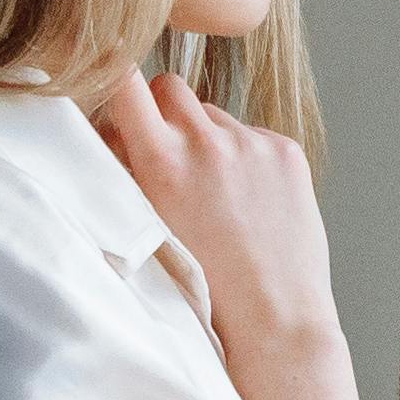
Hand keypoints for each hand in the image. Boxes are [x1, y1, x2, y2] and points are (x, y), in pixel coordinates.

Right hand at [94, 72, 372, 399]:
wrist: (273, 318)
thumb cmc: (201, 286)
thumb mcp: (146, 226)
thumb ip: (127, 172)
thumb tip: (114, 129)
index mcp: (161, 161)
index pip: (125, 80)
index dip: (118, 84)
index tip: (119, 99)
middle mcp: (206, 142)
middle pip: (169, 87)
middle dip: (161, 111)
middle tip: (167, 153)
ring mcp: (251, 143)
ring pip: (213, 114)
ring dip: (206, 138)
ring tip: (217, 194)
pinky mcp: (286, 151)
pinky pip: (253, 135)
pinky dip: (246, 156)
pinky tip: (251, 202)